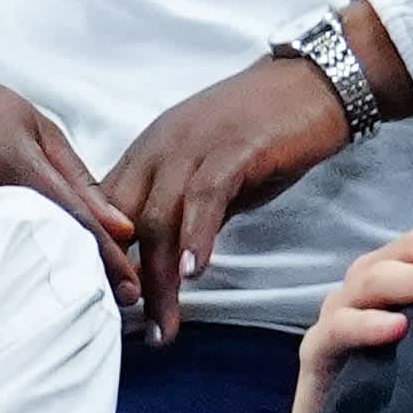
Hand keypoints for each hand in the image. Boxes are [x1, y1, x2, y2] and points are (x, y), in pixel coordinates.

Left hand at [102, 55, 353, 343]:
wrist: (312, 84)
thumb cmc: (262, 132)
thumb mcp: (208, 175)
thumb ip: (182, 213)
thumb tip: (165, 263)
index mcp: (147, 154)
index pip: (104, 211)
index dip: (100, 260)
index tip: (104, 306)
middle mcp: (160, 149)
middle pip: (123, 220)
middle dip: (121, 278)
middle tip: (126, 327)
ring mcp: (195, 146)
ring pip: (159, 218)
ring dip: (158, 278)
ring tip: (162, 326)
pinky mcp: (235, 148)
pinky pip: (206, 196)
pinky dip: (198, 236)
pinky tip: (196, 273)